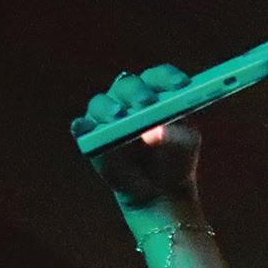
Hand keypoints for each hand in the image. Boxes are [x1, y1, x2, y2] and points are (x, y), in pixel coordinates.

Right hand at [71, 66, 203, 214]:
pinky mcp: (92, 136)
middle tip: (146, 103)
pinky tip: (84, 129)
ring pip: (101, 103)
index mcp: (155, 93)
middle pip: (128, 86)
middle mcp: (128, 98)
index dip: (168, 78)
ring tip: (118, 117)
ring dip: (108, 108)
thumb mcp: (185, 146)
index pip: (159, 77)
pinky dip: (82, 127)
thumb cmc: (176, 159)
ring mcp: (108, 116)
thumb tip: (154, 130)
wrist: (161, 190)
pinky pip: (82, 128)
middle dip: (137, 93)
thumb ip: (177, 135)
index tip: (181, 85)